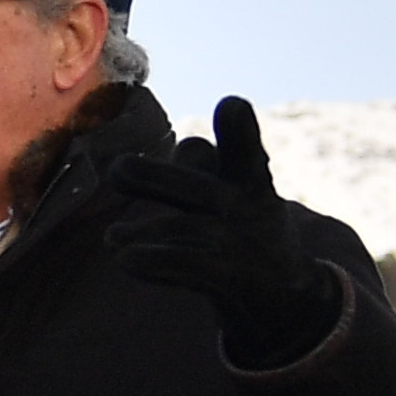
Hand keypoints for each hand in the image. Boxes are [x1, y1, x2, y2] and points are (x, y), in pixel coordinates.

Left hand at [107, 93, 343, 367]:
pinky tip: (123, 259)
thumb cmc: (245, 221)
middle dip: (154, 177)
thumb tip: (141, 160)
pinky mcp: (227, 278)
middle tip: (118, 168)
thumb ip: (199, 162)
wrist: (282, 290)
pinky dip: (149, 262)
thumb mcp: (238, 184)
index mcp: (251, 179)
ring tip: (113, 236)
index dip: (240, 130)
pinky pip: (182, 267)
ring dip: (140, 231)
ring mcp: (236, 245)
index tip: (231, 105)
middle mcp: (246, 208)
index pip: (245, 150)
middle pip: (198, 189)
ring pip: (181, 230)